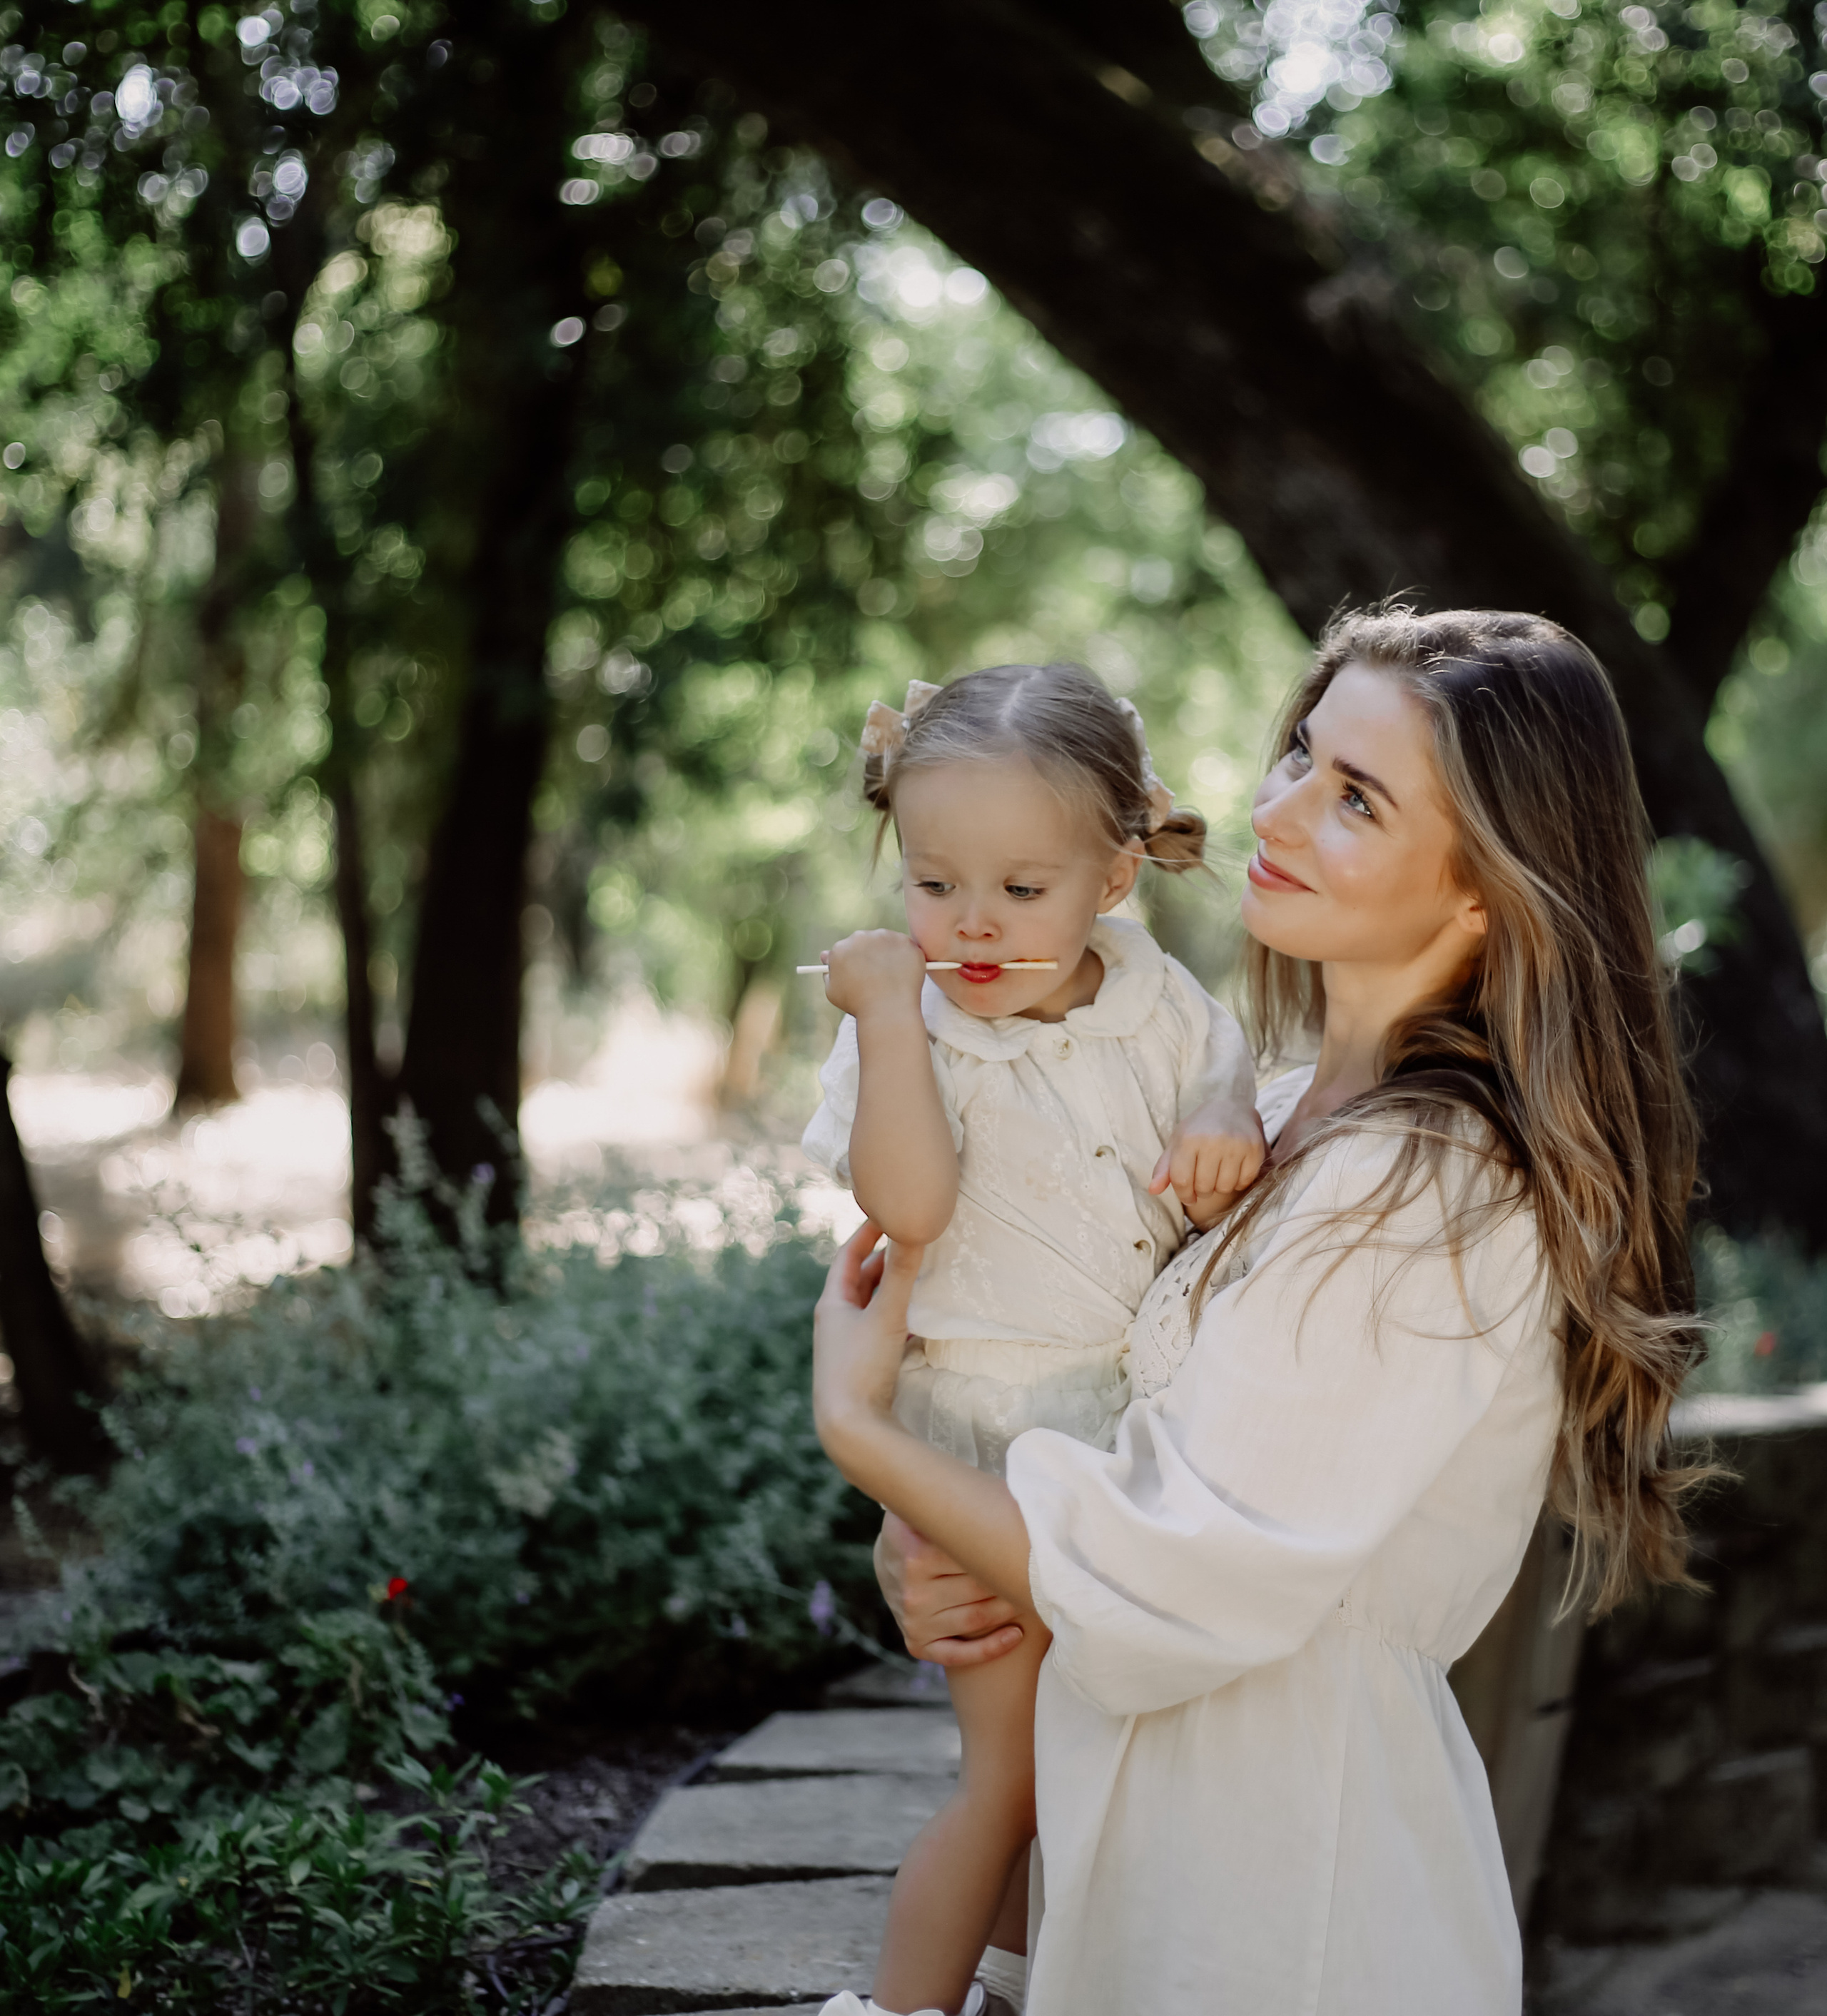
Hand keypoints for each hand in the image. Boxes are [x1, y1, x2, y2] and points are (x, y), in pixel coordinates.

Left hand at [812, 1220, 923, 1461]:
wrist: (849, 1429)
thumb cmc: (861, 1368)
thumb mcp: (886, 1316)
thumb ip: (903, 1274)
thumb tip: (914, 1228)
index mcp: (832, 1304)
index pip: (847, 1256)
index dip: (867, 1233)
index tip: (886, 1214)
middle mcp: (835, 1322)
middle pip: (860, 1281)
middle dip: (886, 1262)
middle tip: (913, 1244)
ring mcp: (846, 1346)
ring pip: (871, 1307)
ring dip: (893, 1291)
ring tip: (921, 1277)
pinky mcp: (861, 1367)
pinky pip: (880, 1331)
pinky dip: (897, 1318)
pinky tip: (917, 1323)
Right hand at [822, 929, 927, 1021]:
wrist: (887, 1010)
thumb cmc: (858, 1005)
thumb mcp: (833, 992)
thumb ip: (829, 972)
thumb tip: (826, 957)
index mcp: (840, 948)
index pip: (845, 949)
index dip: (853, 960)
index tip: (860, 969)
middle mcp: (861, 937)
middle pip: (865, 942)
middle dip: (870, 955)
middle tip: (877, 975)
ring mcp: (884, 937)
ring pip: (886, 942)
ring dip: (888, 955)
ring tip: (891, 978)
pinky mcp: (905, 941)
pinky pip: (905, 947)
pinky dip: (905, 958)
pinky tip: (903, 974)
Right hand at [875, 1511, 1025, 1666]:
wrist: (889, 1557)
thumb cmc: (923, 1525)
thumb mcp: (929, 1508)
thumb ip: (959, 1500)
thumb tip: (1010, 1492)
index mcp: (916, 1552)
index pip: (973, 1556)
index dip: (1003, 1552)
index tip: (1028, 1548)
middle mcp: (912, 1590)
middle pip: (979, 1588)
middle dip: (1008, 1579)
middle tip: (1036, 1572)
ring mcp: (913, 1620)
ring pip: (976, 1618)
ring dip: (1008, 1608)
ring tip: (1030, 1596)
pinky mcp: (917, 1643)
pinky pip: (958, 1654)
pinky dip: (991, 1648)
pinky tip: (1015, 1635)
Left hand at [1149, 1096, 1266, 1230]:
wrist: (1232, 1108)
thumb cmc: (1199, 1130)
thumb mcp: (1177, 1143)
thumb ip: (1164, 1168)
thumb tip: (1153, 1190)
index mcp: (1188, 1139)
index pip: (1182, 1181)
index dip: (1184, 1195)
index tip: (1189, 1196)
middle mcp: (1212, 1141)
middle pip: (1204, 1187)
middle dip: (1203, 1190)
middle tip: (1205, 1178)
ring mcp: (1236, 1144)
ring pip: (1225, 1187)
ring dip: (1221, 1186)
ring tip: (1219, 1172)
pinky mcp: (1254, 1149)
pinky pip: (1244, 1182)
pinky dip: (1238, 1182)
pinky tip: (1234, 1169)